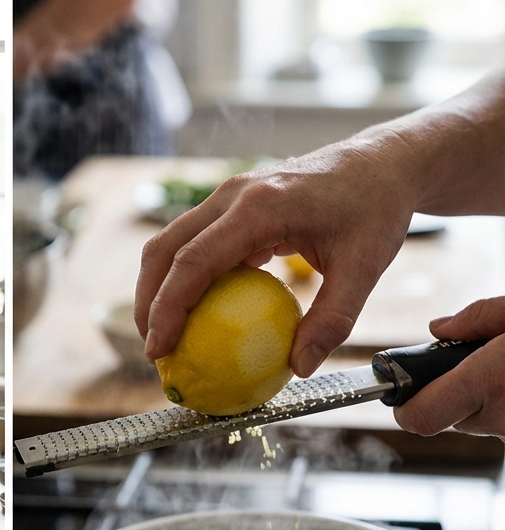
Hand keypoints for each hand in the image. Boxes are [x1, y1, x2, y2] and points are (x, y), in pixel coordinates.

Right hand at [135, 143, 415, 377]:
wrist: (382, 162)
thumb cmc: (377, 209)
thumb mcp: (365, 267)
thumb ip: (333, 319)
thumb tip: (301, 368)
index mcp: (259, 206)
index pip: (194, 260)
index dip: (168, 307)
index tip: (160, 348)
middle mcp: (232, 194)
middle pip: (165, 248)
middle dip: (147, 301)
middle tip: (153, 349)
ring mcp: (228, 194)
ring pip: (169, 240)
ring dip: (157, 286)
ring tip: (162, 331)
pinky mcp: (231, 201)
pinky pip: (193, 239)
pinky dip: (182, 274)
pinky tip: (194, 309)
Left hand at [394, 298, 504, 436]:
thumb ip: (479, 317)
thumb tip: (438, 329)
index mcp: (489, 381)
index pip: (419, 417)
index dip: (405, 408)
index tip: (405, 391)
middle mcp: (500, 418)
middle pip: (447, 417)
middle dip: (450, 393)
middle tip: (476, 365)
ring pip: (477, 422)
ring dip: (482, 401)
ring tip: (504, 371)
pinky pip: (500, 424)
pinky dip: (504, 407)